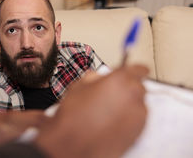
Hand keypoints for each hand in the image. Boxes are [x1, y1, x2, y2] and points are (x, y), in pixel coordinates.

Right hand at [34, 64, 148, 157]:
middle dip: (127, 88)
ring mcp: (139, 116)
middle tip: (110, 93)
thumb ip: (94, 77)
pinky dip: (127, 118)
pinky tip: (110, 121)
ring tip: (107, 110)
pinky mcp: (139, 132)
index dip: (132, 70)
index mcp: (121, 80)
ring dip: (127, 104)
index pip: (139, 68)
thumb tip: (99, 77)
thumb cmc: (75, 115)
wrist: (74, 144)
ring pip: (138, 104)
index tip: (128, 72)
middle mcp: (135, 96)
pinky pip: (136, 120)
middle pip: (139, 87)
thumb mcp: (79, 85)